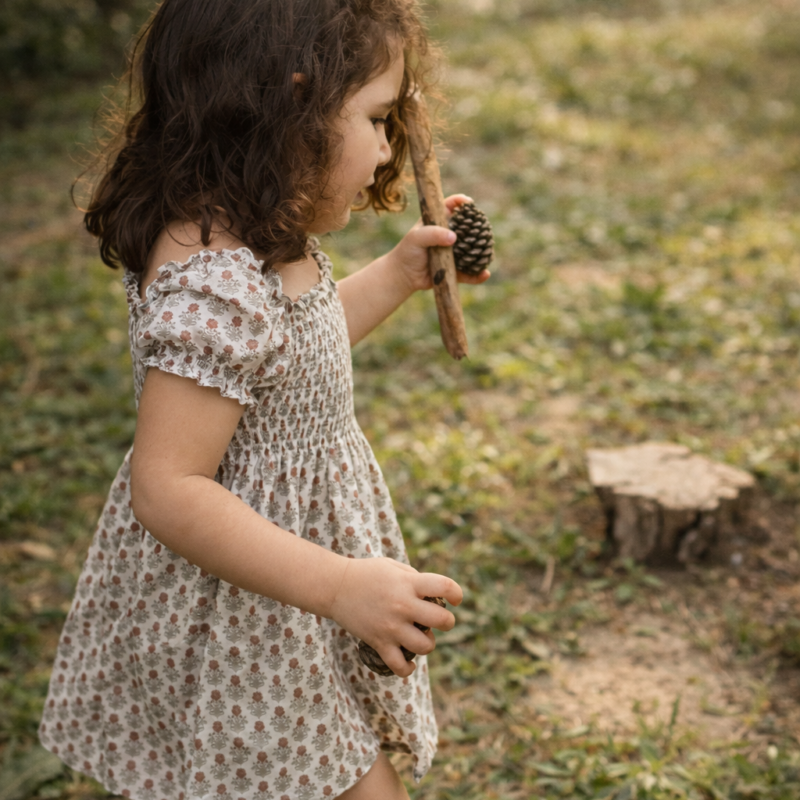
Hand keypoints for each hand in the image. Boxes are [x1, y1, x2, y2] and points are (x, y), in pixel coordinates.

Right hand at [328, 557, 462, 677]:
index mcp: (409, 583)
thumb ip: (415, 578)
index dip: (457, 593)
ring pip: (425, 646)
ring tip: (421, 638)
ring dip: (429, 644)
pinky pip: (399, 666)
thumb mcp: (394, 567)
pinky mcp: (378, 642)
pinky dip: (407, 669)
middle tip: (440, 620)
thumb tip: (434, 595)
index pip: (445, 586)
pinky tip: (410, 663)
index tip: (455, 599)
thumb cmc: (367, 573)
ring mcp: (391, 626)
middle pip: (442, 620)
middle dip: (447, 622)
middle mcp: (403, 605)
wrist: (335, 586)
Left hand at [390, 194, 491, 292]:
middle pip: (467, 227)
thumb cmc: (407, 252)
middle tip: (484, 229)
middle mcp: (448, 235)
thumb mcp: (416, 238)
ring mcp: (453, 252)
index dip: (461, 202)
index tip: (469, 203)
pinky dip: (477, 275)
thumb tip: (453, 237)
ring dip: (481, 252)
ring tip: (488, 253)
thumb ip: (433, 234)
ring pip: (471, 250)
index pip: (451, 206)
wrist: (403, 276)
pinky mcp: (454, 270)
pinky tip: (485, 274)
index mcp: (438, 222)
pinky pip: (469, 273)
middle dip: (478, 227)